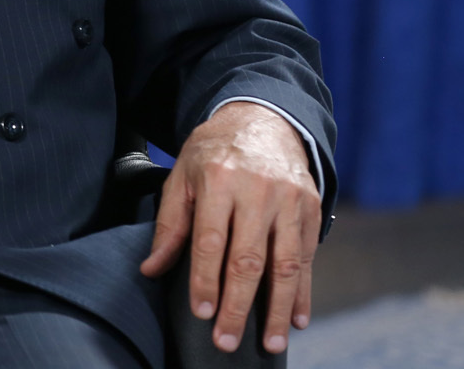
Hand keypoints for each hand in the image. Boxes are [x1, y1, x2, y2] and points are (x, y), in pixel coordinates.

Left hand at [138, 101, 320, 354]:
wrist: (263, 118)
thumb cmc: (214, 152)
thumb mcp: (182, 176)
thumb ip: (170, 224)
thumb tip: (152, 268)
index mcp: (218, 179)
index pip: (210, 240)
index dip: (205, 279)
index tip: (202, 313)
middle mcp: (257, 190)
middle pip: (248, 259)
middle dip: (238, 306)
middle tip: (228, 342)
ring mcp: (289, 199)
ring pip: (285, 264)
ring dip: (278, 310)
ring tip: (271, 344)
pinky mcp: (311, 207)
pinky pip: (307, 257)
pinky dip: (304, 292)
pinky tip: (298, 319)